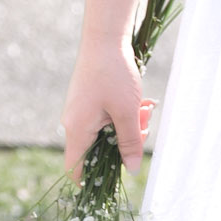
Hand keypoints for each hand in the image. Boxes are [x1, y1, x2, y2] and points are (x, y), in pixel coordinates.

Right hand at [61, 40, 150, 178]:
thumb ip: (129, 143)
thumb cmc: (114, 75)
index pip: (75, 168)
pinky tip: (141, 100)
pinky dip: (124, 112)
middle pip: (98, 149)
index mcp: (76, 130)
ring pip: (107, 131)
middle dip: (125, 142)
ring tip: (146, 107)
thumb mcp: (126, 111)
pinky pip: (107, 116)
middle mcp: (74, 122)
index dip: (90, 180)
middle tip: (144, 126)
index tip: (111, 183)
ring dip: (129, 124)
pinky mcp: (89, 99)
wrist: (105, 37)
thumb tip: (131, 170)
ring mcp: (81, 110)